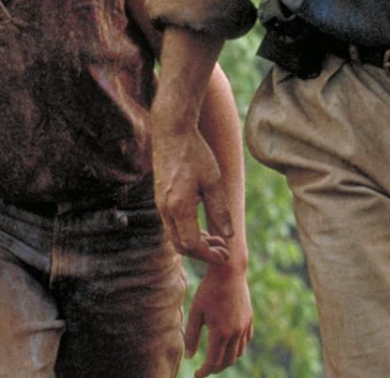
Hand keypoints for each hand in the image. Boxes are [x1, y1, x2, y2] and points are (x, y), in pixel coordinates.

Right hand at [153, 127, 232, 263]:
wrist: (172, 133)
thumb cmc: (195, 154)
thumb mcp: (214, 181)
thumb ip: (220, 210)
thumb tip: (228, 235)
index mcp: (179, 207)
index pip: (192, 244)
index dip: (208, 255)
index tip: (225, 256)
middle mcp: (166, 210)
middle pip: (181, 246)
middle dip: (203, 253)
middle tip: (224, 251)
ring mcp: (161, 205)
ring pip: (176, 237)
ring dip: (196, 243)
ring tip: (218, 240)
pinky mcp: (160, 200)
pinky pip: (172, 226)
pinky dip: (188, 232)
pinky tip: (204, 227)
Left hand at [184, 263, 253, 375]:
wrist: (229, 271)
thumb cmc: (209, 290)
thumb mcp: (195, 312)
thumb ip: (192, 336)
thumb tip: (190, 357)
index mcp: (220, 332)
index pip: (213, 362)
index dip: (204, 371)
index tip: (197, 374)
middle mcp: (235, 332)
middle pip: (227, 361)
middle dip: (216, 368)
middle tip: (205, 368)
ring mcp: (244, 325)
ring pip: (239, 352)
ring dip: (228, 359)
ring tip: (217, 357)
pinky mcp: (249, 318)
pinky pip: (246, 340)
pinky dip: (238, 346)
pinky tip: (229, 342)